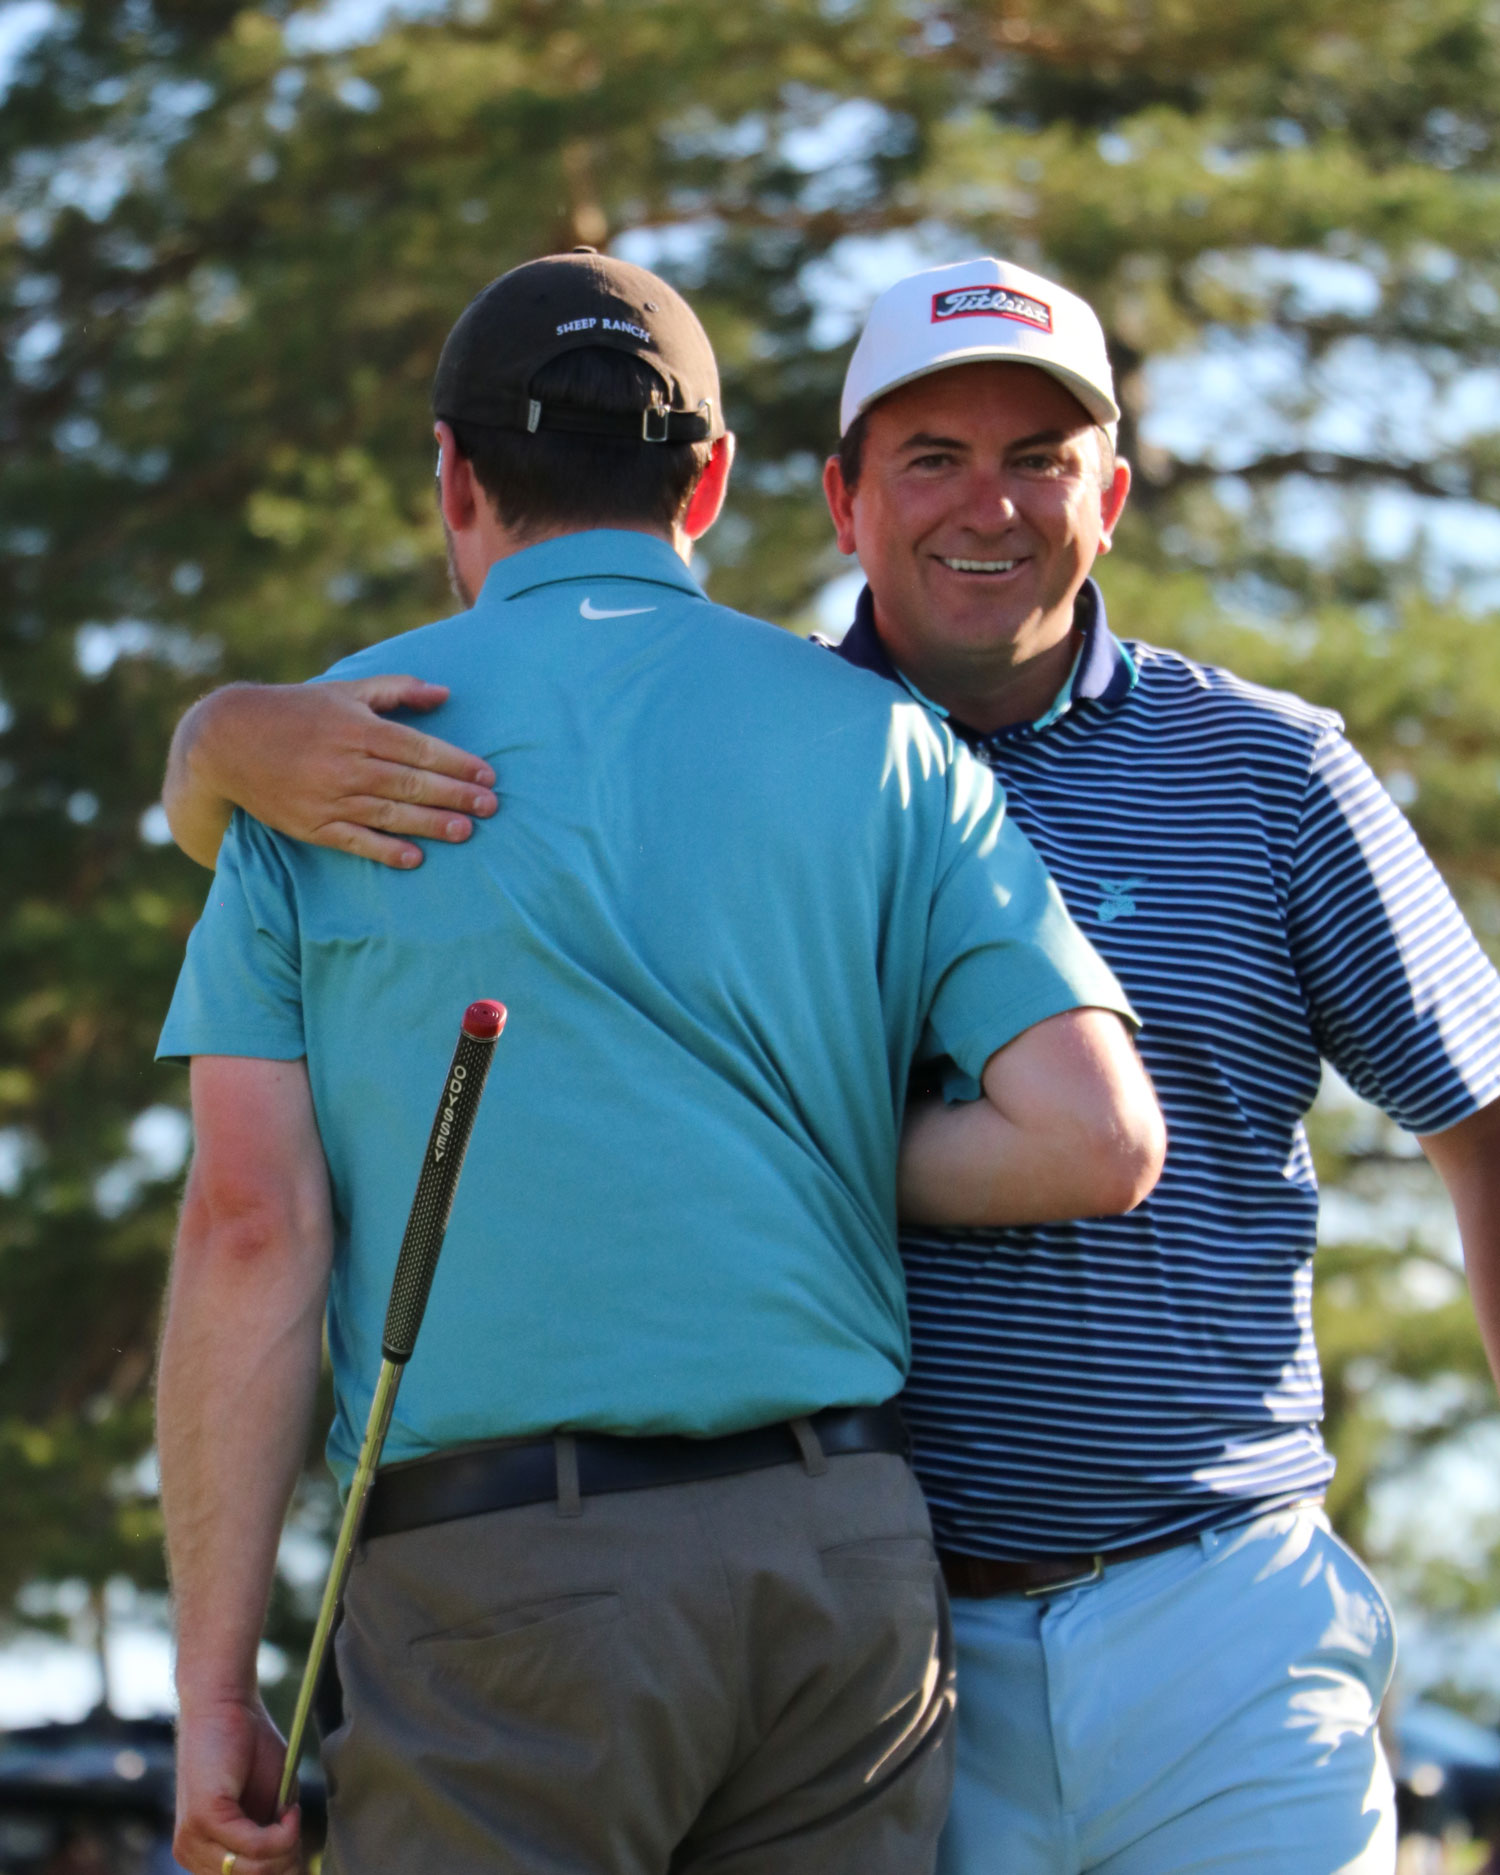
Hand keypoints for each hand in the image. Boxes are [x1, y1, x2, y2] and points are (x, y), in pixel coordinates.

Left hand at [172, 1694, 301, 1874]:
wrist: (225, 1704)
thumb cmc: (249, 1748)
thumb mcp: (268, 1805)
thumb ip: (273, 1840)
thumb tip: (294, 1870)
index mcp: (207, 1854)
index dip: (280, 1871)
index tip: (299, 1857)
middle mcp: (193, 1855)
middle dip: (285, 1860)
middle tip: (297, 1826)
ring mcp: (194, 1840)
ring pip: (252, 1870)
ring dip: (285, 1846)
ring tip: (292, 1814)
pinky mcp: (204, 1820)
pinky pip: (252, 1846)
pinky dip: (280, 1833)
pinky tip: (289, 1812)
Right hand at [185, 675, 497, 868]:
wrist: (226, 741)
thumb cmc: (295, 711)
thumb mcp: (344, 691)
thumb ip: (397, 690)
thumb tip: (444, 693)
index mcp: (357, 729)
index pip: (418, 748)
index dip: (456, 762)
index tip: (488, 775)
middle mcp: (345, 764)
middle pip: (411, 783)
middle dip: (455, 795)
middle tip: (491, 806)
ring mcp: (327, 797)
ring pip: (389, 813)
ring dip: (431, 824)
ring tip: (466, 830)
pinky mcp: (311, 825)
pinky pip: (355, 841)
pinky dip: (385, 851)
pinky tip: (414, 858)